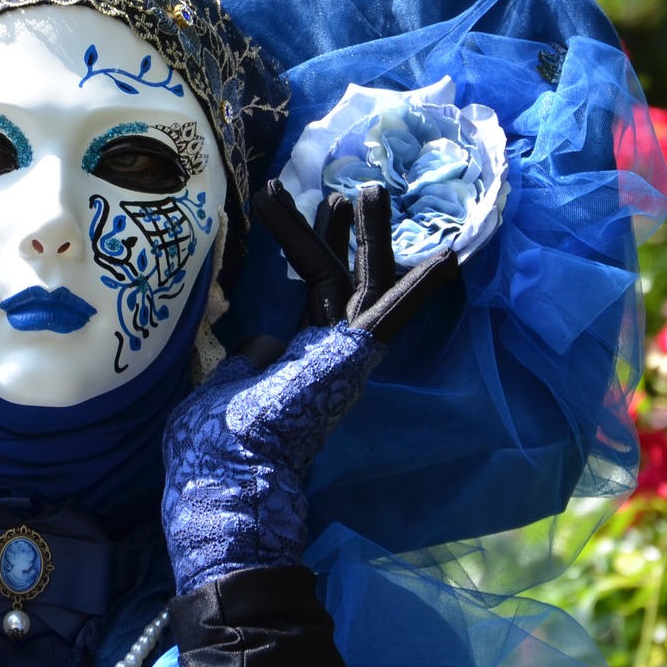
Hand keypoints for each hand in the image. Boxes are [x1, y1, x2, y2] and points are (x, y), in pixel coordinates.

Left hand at [162, 182, 456, 593]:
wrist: (228, 479)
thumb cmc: (213, 448)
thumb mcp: (224, 390)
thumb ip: (246, 361)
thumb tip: (262, 338)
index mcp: (296, 360)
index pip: (310, 293)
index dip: (312, 246)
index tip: (310, 208)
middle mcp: (325, 355)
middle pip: (340, 278)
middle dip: (349, 231)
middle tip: (358, 187)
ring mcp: (342, 356)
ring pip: (362, 281)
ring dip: (370, 233)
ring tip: (372, 186)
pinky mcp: (354, 357)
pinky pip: (389, 314)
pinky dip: (418, 288)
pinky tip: (453, 258)